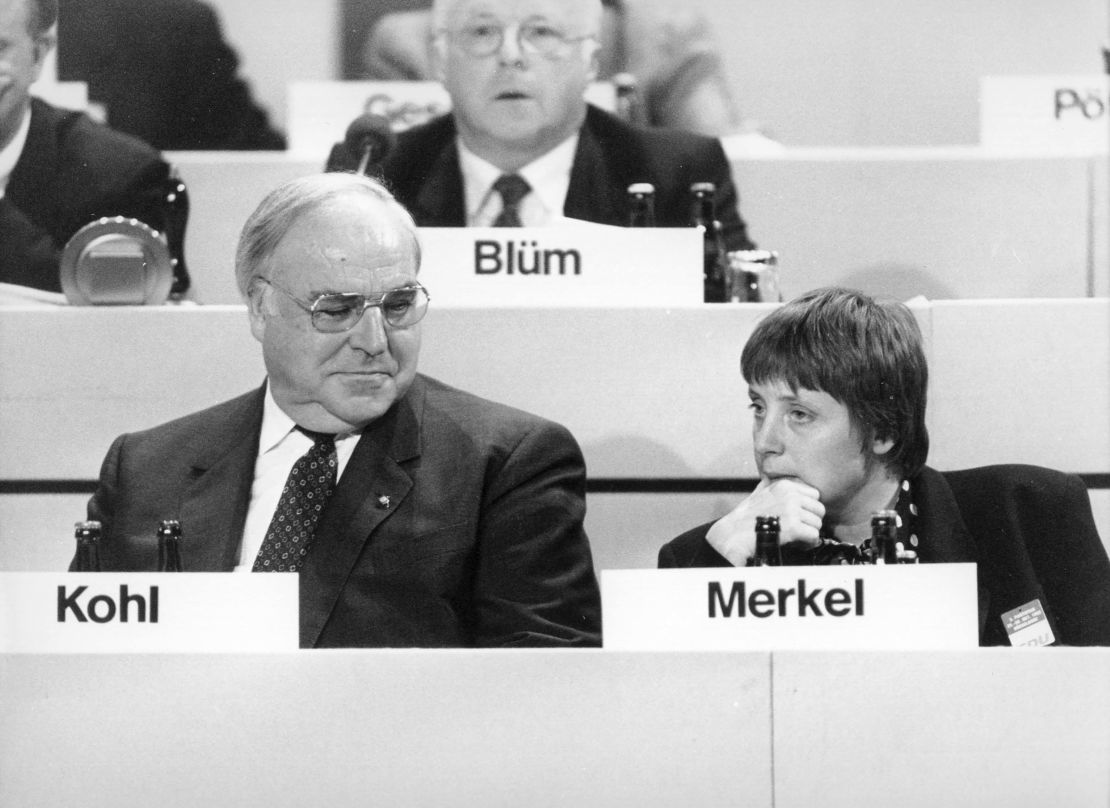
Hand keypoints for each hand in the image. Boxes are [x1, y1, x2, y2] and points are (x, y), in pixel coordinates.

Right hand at [705, 477, 824, 565]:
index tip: (799, 517)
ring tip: (797, 539)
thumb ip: (770, 487)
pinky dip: (808, 544)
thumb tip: (770, 480)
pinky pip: (813, 536)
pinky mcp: (793, 526)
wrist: (734, 534)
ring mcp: (792, 509)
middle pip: (819, 509)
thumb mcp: (758, 494)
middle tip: (800, 531)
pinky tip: (797, 545)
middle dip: (811, 522)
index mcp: (784, 485)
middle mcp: (790, 494)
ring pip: (817, 524)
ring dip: (809, 534)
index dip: (808, 508)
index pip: (814, 494)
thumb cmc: (744, 518)